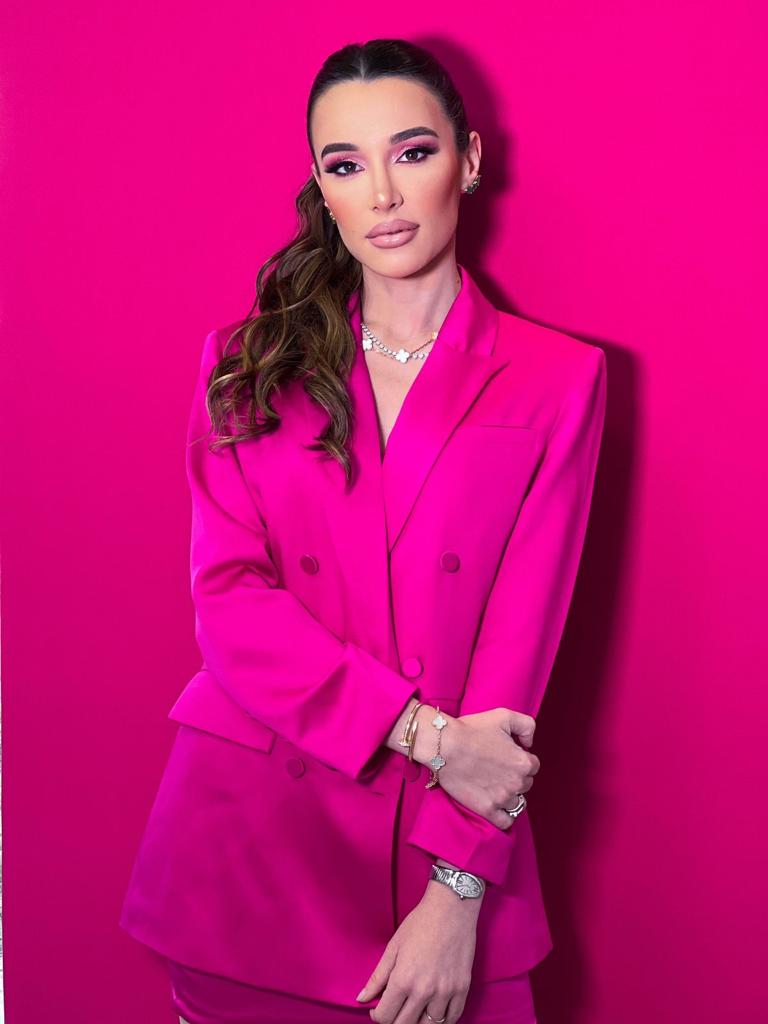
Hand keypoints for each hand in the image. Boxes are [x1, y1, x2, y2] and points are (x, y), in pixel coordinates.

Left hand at [355, 883, 478, 1023]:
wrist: (451, 908)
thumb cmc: (420, 923)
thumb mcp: (393, 947)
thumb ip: (377, 978)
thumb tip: (362, 999)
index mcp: (403, 980)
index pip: (385, 1017)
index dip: (378, 1017)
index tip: (378, 1010)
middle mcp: (424, 991)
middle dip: (395, 1022)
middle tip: (394, 1010)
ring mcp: (445, 991)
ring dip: (418, 1022)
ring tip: (413, 1011)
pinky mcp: (462, 988)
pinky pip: (452, 1018)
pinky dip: (442, 1020)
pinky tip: (433, 1011)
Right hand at [415, 708, 539, 830]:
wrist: (444, 745)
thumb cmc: (472, 729)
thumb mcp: (504, 715)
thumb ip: (527, 725)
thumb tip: (530, 743)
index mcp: (523, 762)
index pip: (533, 765)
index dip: (519, 757)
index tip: (505, 754)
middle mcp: (517, 783)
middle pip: (526, 783)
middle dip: (515, 776)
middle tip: (497, 767)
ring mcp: (502, 798)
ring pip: (517, 802)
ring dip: (509, 794)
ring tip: (493, 784)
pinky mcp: (487, 809)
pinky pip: (506, 821)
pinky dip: (505, 815)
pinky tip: (497, 805)